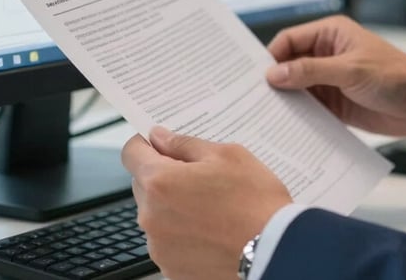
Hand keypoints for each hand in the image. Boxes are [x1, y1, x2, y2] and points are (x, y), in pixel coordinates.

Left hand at [122, 126, 291, 279]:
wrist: (274, 252)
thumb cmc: (254, 201)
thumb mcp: (226, 155)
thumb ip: (186, 144)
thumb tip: (161, 138)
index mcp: (160, 182)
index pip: (131, 153)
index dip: (146, 143)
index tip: (161, 143)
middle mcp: (151, 217)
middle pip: (144, 184)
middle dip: (165, 174)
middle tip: (201, 174)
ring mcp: (159, 247)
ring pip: (157, 213)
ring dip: (174, 205)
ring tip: (213, 205)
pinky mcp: (171, 269)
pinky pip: (168, 240)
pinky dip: (183, 232)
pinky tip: (212, 228)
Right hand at [267, 15, 405, 138]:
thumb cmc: (394, 76)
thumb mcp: (351, 70)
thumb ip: (311, 72)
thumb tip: (275, 74)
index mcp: (330, 34)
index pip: (290, 40)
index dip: (272, 56)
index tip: (254, 77)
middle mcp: (326, 54)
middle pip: (289, 64)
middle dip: (274, 80)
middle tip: (251, 98)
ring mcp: (329, 79)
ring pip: (296, 87)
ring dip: (284, 100)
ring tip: (262, 116)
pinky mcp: (334, 103)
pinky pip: (308, 107)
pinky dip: (297, 116)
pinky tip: (283, 127)